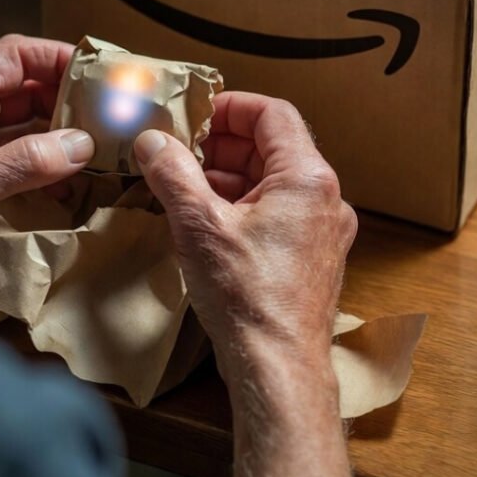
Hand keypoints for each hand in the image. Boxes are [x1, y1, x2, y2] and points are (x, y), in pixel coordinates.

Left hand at [0, 34, 93, 289]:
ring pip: (25, 130)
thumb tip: (83, 145)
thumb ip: (27, 161)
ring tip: (100, 154)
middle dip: (68, 102)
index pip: (14, 57)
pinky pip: (18, 166)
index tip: (98, 73)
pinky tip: (69, 189)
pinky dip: (46, 172)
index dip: (57, 57)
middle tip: (111, 118)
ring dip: (61, 140)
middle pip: (26, 92)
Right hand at [133, 92, 356, 384]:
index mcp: (307, 179)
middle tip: (176, 149)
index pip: (272, 114)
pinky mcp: (309, 258)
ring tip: (181, 185)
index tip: (193, 114)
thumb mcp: (198, 223)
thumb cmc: (247, 298)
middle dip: (220, 145)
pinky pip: (274, 213)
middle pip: (270, 147)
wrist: (278, 369)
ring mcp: (320, 231)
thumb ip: (172, 172)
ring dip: (225, 176)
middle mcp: (324, 199)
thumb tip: (152, 140)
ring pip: (270, 182)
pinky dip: (239, 205)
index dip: (229, 107)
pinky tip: (202, 220)